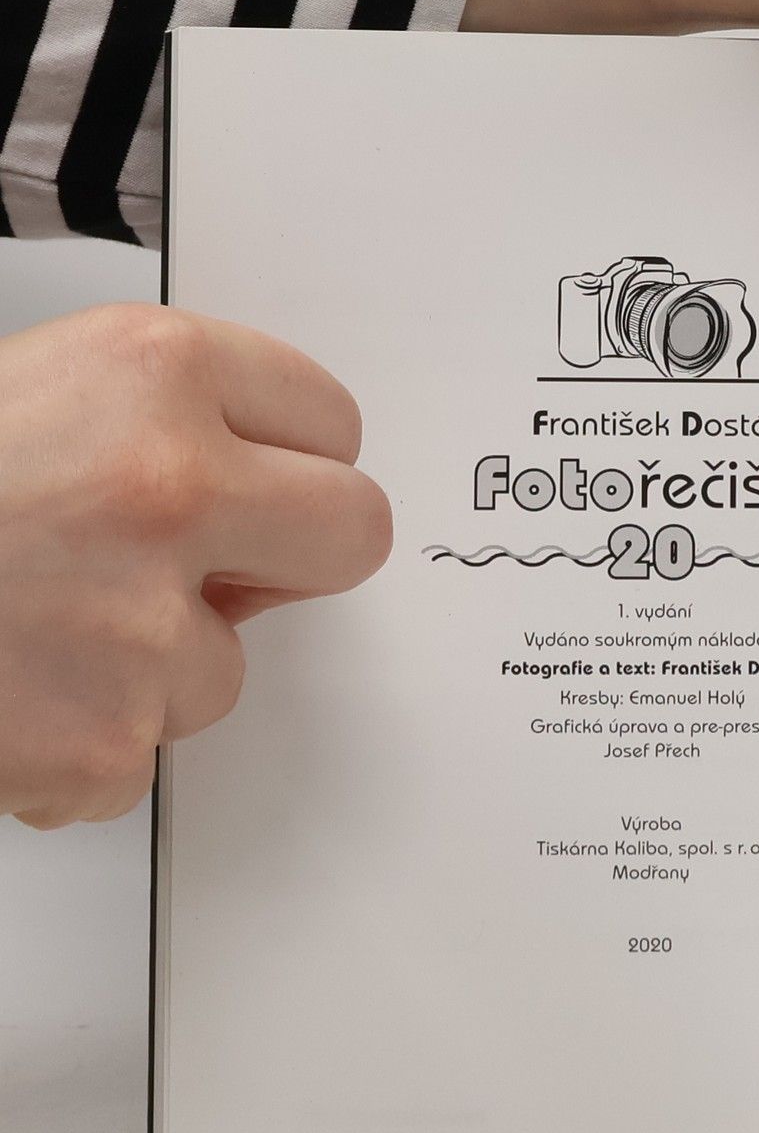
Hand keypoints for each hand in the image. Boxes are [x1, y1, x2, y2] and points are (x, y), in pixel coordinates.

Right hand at [0, 306, 390, 828]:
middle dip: (290, 557)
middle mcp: (162, 488)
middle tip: (210, 568)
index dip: (287, 457)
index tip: (255, 477)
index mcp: (148, 373)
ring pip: (225, 670)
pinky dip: (76, 747)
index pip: (330, 419)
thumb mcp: (22, 391)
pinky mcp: (102, 748)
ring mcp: (138, 628)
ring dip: (147, 668)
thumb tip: (259, 488)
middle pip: (352, 534)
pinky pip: (138, 759)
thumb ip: (153, 425)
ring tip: (21, 629)